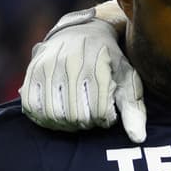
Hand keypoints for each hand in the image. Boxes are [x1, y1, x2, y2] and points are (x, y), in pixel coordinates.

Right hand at [20, 9, 146, 142]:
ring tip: (77, 118)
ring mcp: (49, 67)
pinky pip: (32, 105)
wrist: (82, 32)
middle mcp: (72, 65)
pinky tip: (57, 117)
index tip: (109, 115)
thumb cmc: (110, 60)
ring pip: (54, 114)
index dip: (106, 121)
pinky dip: (44, 118)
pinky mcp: (33, 71)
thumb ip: (134, 109)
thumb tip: (138, 139)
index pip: (101, 112)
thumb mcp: (128, 79)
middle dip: (87, 124)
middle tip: (92, 118)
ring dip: (66, 124)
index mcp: (98, 67)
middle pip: (77, 116)